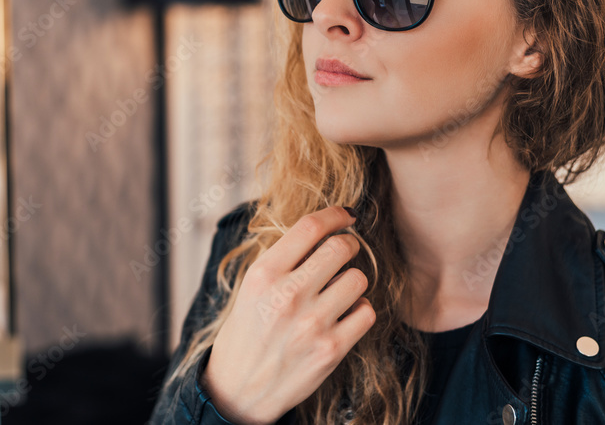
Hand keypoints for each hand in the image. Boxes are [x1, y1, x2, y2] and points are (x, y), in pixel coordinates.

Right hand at [200, 206, 373, 424]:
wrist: (238, 390)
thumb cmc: (246, 333)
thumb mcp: (250, 288)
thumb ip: (282, 260)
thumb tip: (322, 230)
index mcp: (263, 275)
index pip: (310, 227)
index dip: (335, 214)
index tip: (346, 215)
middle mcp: (287, 296)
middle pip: (341, 248)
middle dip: (349, 244)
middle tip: (345, 251)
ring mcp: (312, 324)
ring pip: (359, 278)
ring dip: (354, 280)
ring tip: (340, 288)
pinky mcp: (331, 350)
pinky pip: (366, 312)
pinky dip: (360, 310)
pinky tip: (345, 314)